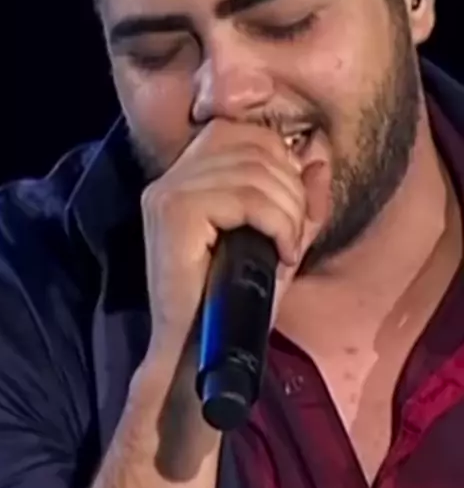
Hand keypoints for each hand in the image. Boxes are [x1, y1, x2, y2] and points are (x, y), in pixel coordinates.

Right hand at [141, 119, 327, 357]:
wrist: (199, 356)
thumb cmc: (236, 302)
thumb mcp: (278, 239)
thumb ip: (299, 199)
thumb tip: (318, 156)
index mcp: (187, 174)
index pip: (243, 131)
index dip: (280, 159)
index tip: (292, 208)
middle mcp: (172, 175)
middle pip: (255, 146)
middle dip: (292, 191)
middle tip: (295, 236)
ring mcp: (169, 191)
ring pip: (256, 172)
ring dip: (289, 213)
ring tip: (288, 248)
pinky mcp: (174, 212)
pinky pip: (247, 198)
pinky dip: (279, 225)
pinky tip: (282, 254)